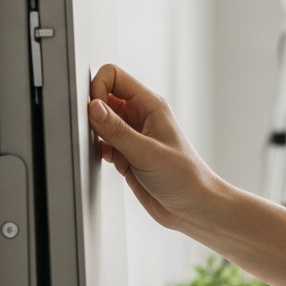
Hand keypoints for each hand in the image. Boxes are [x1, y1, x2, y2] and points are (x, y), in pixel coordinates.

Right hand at [87, 64, 219, 230]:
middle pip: (103, 97)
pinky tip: (104, 160)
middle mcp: (140, 117)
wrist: (194, 208)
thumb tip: (93, 107)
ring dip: (94, 131)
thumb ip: (117, 130)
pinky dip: (96, 148)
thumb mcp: (146, 152)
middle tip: (95, 131)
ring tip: (104, 148)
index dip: (98, 88)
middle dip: (92, 111)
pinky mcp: (126, 155)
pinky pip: (102, 143)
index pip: (114, 76)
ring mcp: (133, 136)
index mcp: (150, 106)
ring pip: (101, 121)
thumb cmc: (185, 178)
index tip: (93, 110)